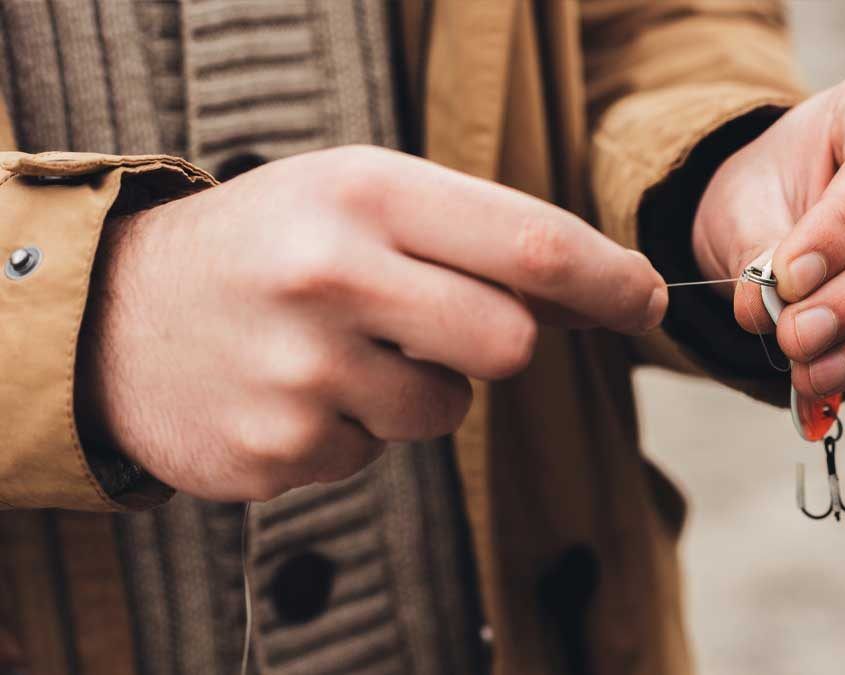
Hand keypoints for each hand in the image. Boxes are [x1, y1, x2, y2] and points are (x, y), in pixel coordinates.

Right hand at [78, 146, 666, 500]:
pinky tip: (298, 390)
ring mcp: (301, 371)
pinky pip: (376, 453)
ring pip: (446, 408)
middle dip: (502, 341)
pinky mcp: (279, 448)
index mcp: (365, 194)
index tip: (647, 299)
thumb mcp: (358, 198)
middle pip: (510, 341)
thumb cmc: (269, 245)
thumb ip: (472, 237)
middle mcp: (332, 276)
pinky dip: (356, 427)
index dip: (608, 279)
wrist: (117, 314)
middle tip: (446, 322)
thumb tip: (595, 294)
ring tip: (342, 351)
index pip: (530, 245)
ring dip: (418, 387)